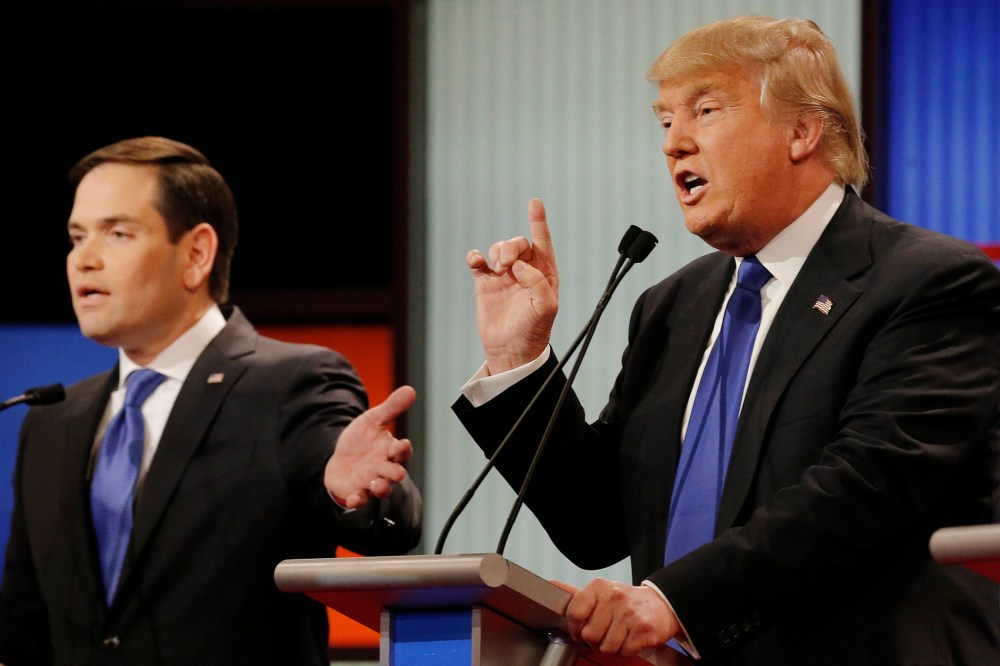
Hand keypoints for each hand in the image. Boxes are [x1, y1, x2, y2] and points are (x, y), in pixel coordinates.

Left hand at [324, 385, 415, 508]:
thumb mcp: (373, 420)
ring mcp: (371, 482)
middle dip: (396, 473)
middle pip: (395, 473)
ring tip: (377, 485)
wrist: (341, 459)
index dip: (403, 449)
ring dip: (381, 488)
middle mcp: (384, 468)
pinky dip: (358, 500)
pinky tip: (354, 499)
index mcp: (390, 451)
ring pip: (382, 489)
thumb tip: (410, 390)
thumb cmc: (362, 440)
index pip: (402, 451)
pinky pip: (361, 499)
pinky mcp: (357, 492)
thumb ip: (391, 408)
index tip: (402, 444)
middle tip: (396, 473)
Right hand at [467, 198, 558, 373]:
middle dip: (511, 247)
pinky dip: (476, 257)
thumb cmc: (533, 330)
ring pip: (499, 249)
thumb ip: (537, 282)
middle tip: (506, 265)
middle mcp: (525, 271)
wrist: (510, 350)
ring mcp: (504, 276)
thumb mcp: (545, 307)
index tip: (535, 203)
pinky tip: (476, 261)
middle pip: (517, 243)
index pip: (542, 242)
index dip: (538, 221)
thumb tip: (519, 265)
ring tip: (498, 269)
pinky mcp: (485, 284)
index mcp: (544, 273)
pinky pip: (478, 262)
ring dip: (497, 252)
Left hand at [550, 578, 679, 656]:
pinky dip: (625, 650)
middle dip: (595, 641)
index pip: (575, 612)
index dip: (575, 628)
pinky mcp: (644, 628)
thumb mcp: (600, 594)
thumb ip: (576, 595)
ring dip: (611, 647)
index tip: (580, 631)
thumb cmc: (625, 602)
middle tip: (604, 633)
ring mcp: (630, 612)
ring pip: (607, 646)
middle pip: (590, 634)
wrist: (659, 606)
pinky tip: (629, 639)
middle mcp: (614, 596)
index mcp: (599, 587)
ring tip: (618, 635)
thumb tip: (550, 585)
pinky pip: (624, 651)